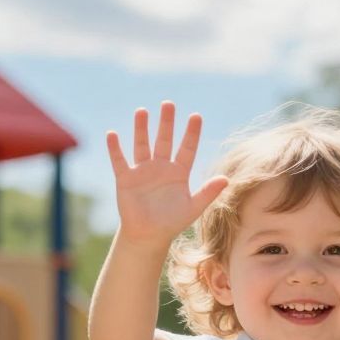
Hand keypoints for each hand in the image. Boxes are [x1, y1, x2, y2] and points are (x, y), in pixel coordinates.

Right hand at [107, 103, 227, 245]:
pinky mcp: (126, 178)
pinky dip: (115, 148)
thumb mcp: (193, 207)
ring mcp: (143, 171)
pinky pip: (119, 160)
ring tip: (142, 111)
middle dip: (166, 123)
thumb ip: (208, 192)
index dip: (191, 133)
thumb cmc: (172, 222)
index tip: (196, 116)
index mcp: (179, 172)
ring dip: (141, 129)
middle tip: (168, 104)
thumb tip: (226, 179)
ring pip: (142, 145)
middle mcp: (161, 167)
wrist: (148, 235)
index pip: (187, 148)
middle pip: (164, 140)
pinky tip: (112, 134)